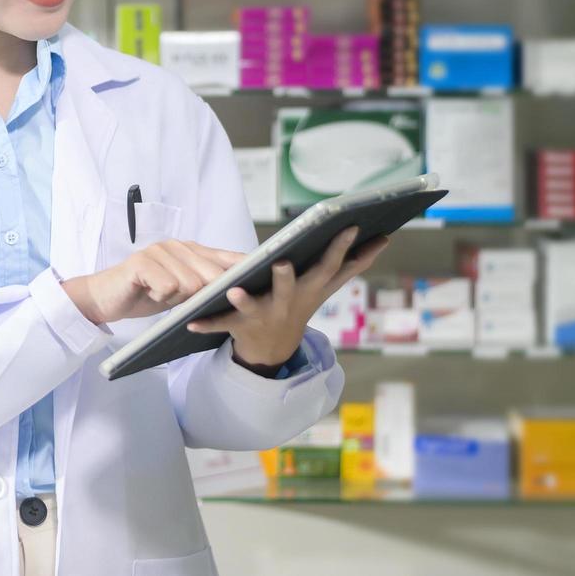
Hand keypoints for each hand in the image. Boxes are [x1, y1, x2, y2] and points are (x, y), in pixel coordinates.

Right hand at [62, 240, 243, 325]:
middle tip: (192, 302)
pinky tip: (151, 295)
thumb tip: (241, 291)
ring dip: (179, 298)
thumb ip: (206, 286)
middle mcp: (179, 246)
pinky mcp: (141, 263)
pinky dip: (162, 297)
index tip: (270, 274)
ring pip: (190, 283)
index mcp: (193, 251)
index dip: (248, 267)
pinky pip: (167, 285)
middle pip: (212, 273)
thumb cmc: (148, 293)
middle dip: (209, 293)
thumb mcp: (182, 292)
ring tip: (163, 296)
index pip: (229, 258)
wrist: (107, 297)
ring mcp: (159, 251)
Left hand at [185, 226, 387, 370]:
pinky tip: (189, 322)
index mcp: (310, 289)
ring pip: (252, 308)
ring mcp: (263, 316)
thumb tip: (384, 239)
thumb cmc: (300, 303)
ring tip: (234, 290)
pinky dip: (205, 324)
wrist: (272, 348)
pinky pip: (219, 325)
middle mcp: (288, 303)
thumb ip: (354, 263)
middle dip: (287, 278)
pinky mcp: (237, 327)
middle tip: (282, 263)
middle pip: (289, 288)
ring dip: (244, 300)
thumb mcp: (326, 285)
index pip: (328, 265)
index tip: (347, 226)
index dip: (340, 246)